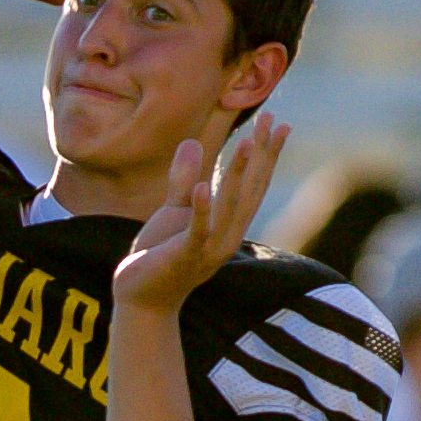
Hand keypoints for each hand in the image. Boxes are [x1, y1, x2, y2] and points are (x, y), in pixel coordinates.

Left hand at [112, 115, 289, 317]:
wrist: (142, 300)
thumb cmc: (159, 257)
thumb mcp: (175, 212)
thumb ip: (184, 180)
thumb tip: (192, 142)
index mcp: (228, 225)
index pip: (253, 184)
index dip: (265, 153)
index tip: (278, 121)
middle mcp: (227, 237)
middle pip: (250, 191)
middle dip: (262, 155)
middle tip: (274, 120)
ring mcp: (207, 249)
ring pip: (228, 208)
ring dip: (239, 175)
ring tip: (248, 142)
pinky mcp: (183, 257)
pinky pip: (196, 232)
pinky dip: (201, 210)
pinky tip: (204, 187)